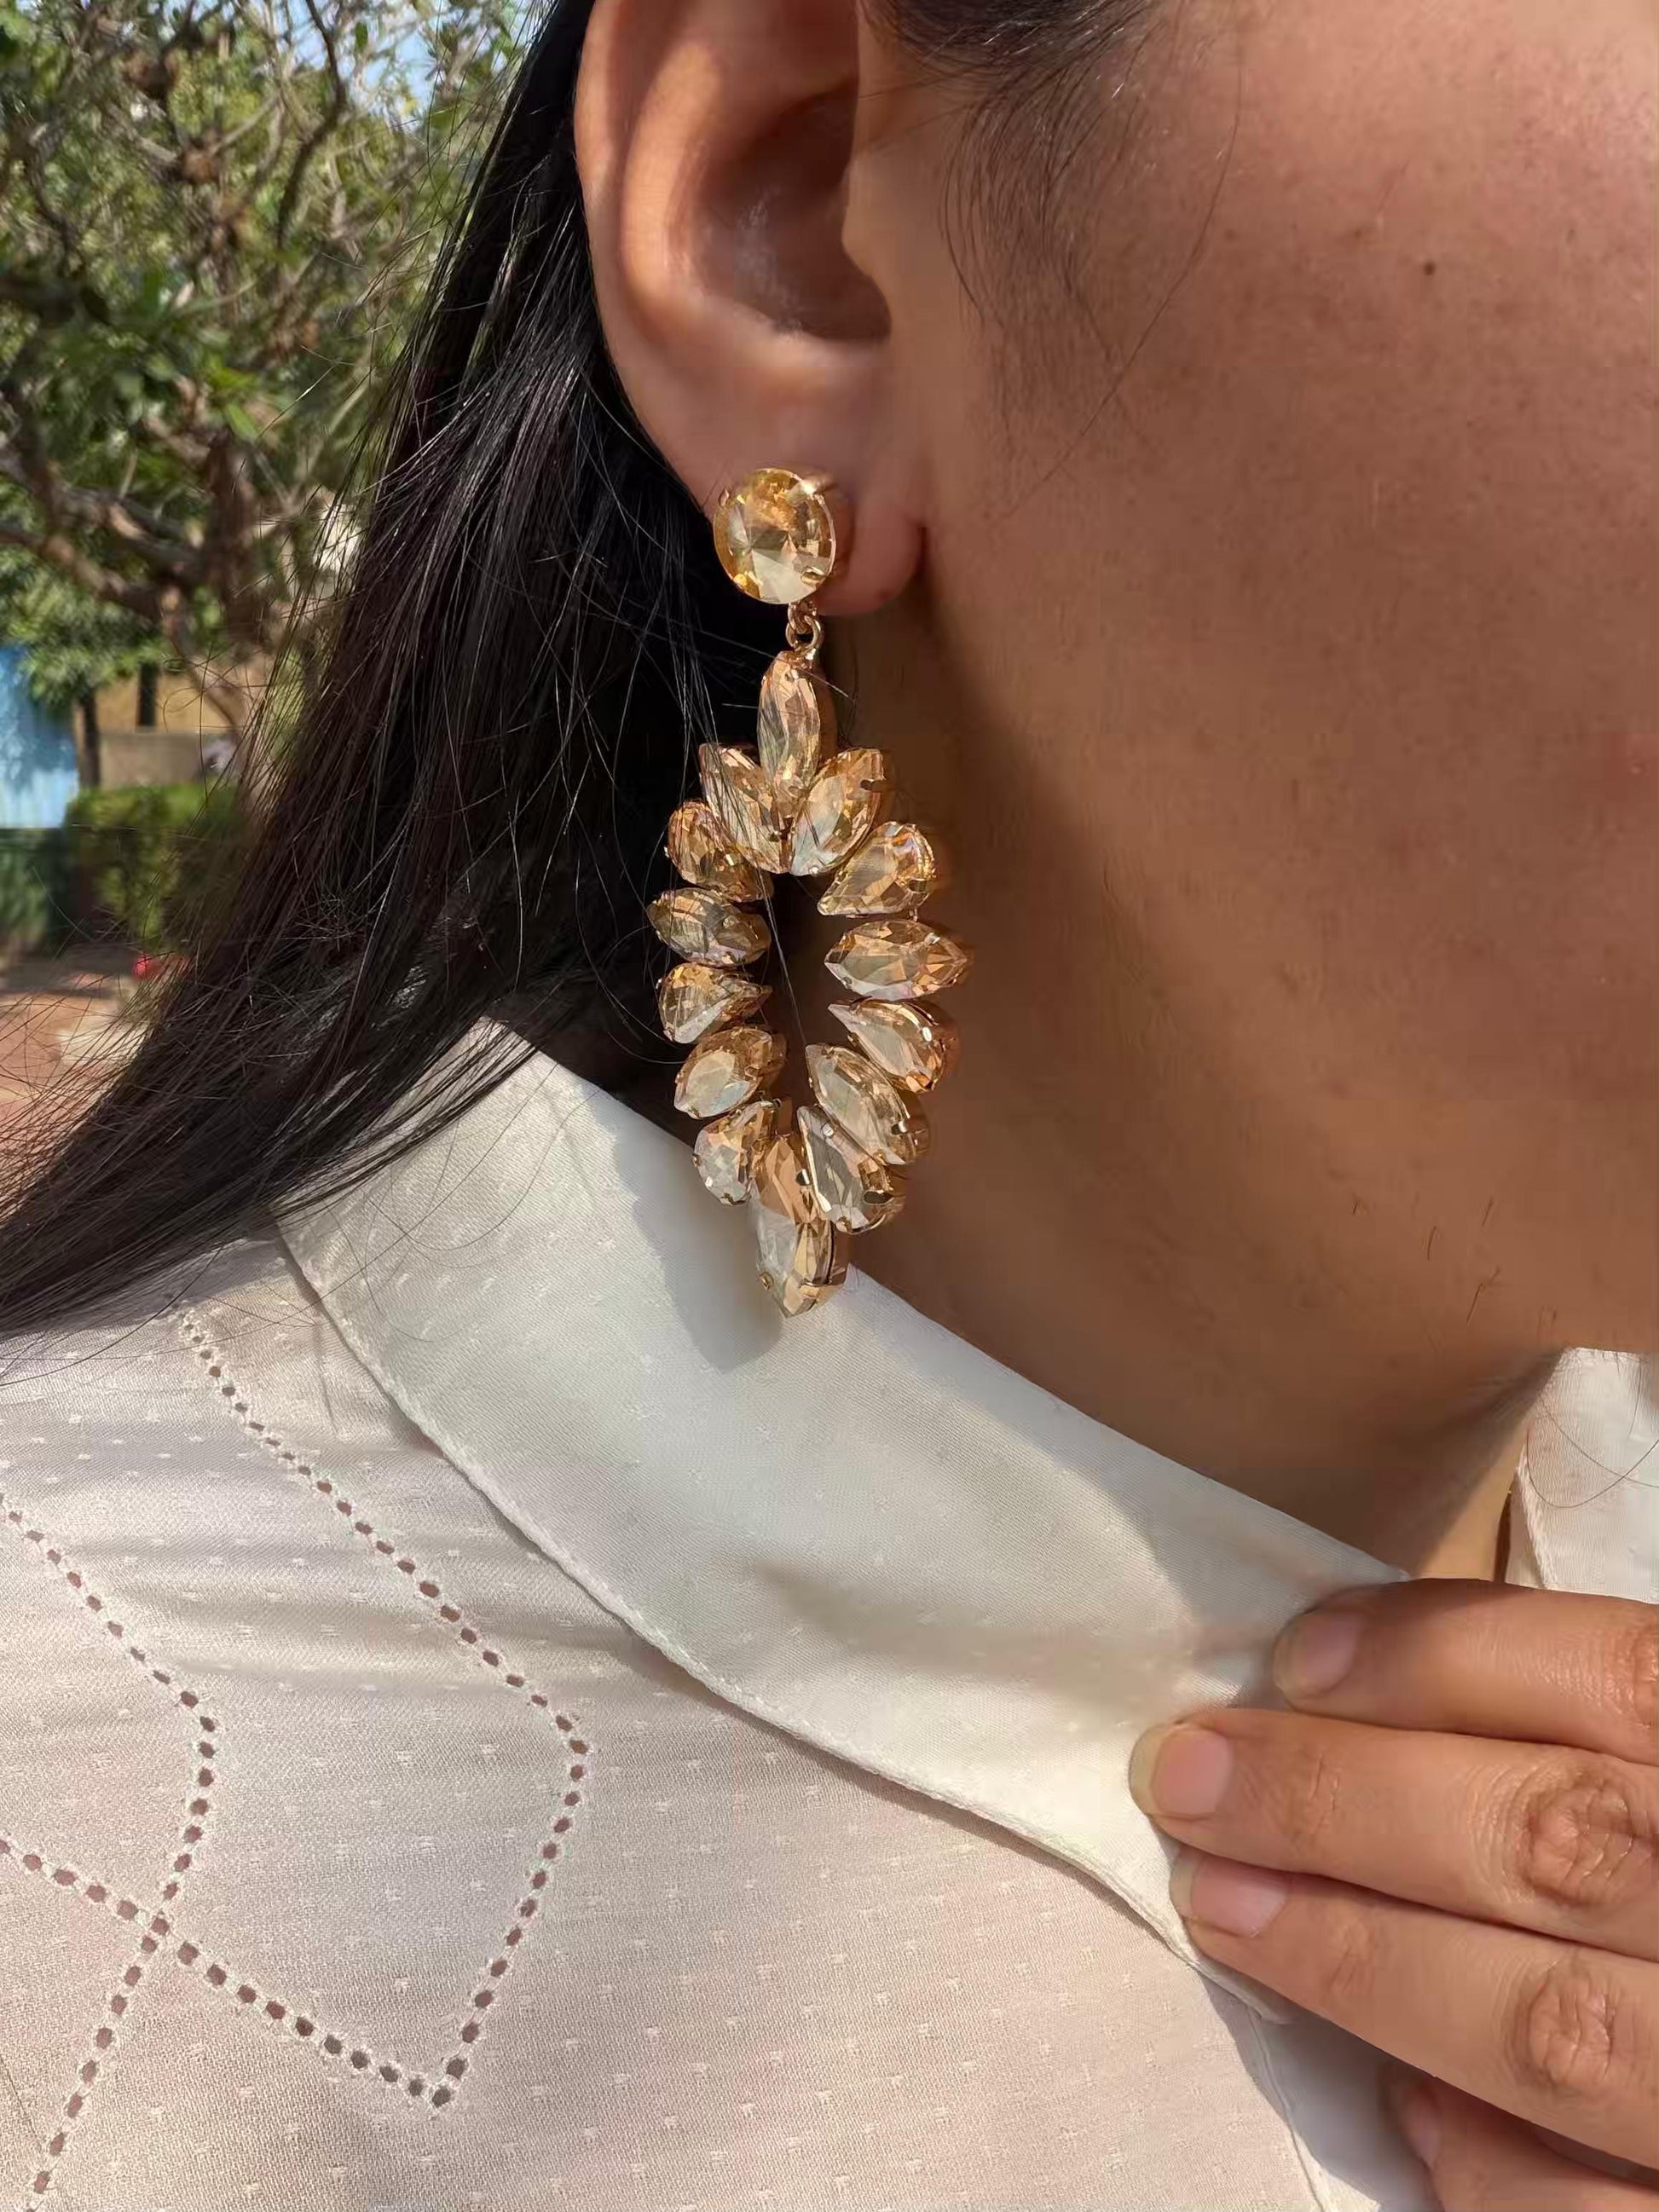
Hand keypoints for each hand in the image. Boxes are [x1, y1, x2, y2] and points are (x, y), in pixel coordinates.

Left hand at [1128, 1580, 1657, 2209]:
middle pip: (1559, 1841)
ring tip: (1220, 1908)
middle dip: (1341, 1801)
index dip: (1444, 1655)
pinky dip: (1479, 2153)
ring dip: (1358, 1958)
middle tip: (1186, 1777)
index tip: (1295, 1658)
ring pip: (1554, 2026)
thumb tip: (1346, 1699)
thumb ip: (1561, 1739)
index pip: (1620, 1678)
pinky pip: (1584, 2211)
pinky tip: (1404, 2101)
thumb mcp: (1650, 1779)